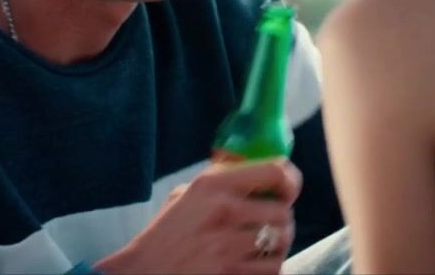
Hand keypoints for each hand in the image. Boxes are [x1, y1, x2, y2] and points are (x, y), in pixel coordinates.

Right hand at [94, 159, 302, 274]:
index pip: (274, 171)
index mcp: (212, 184)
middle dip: (281, 223)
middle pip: (283, 213)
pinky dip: (267, 270)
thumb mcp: (184, 195)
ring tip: (261, 250)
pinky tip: (252, 267)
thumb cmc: (164, 236)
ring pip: (281, 244)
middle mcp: (223, 210)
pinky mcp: (231, 273)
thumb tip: (258, 175)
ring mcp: (227, 245)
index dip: (291, 180)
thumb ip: (219, 184)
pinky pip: (271, 270)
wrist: (142, 273)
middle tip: (269, 228)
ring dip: (276, 248)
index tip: (289, 190)